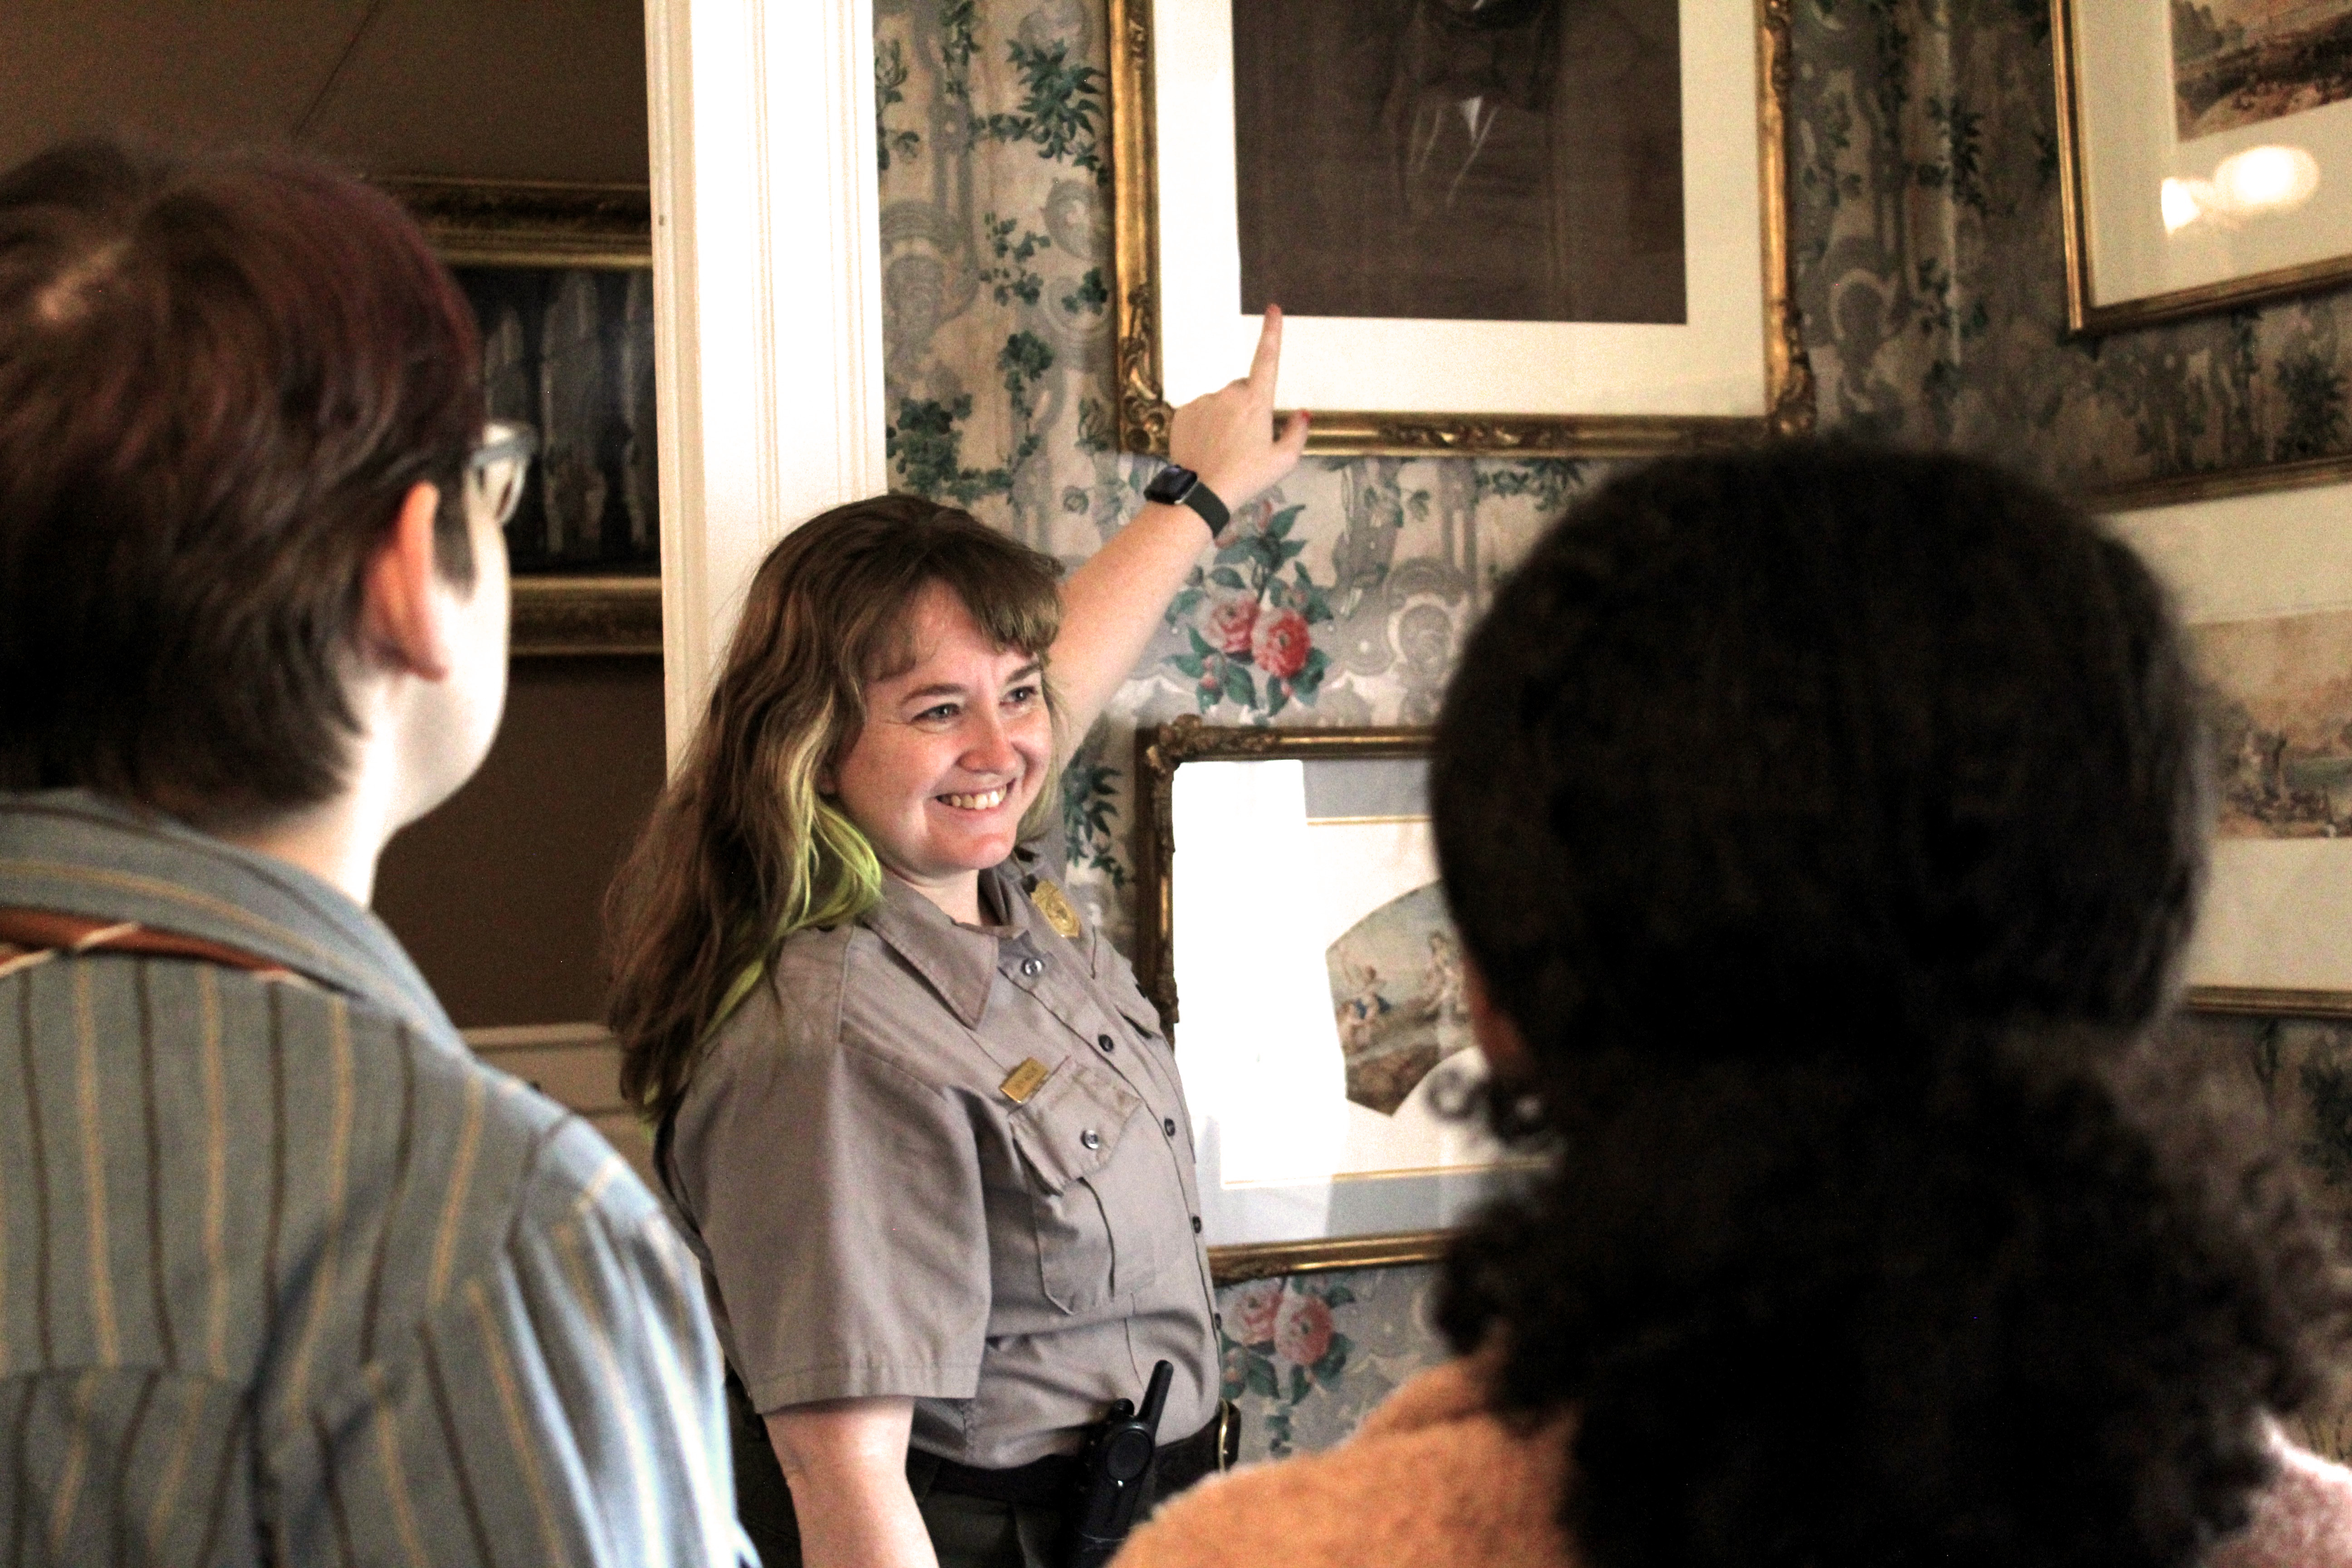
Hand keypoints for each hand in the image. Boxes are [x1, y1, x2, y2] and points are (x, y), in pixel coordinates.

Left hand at [1168, 306, 1309, 507]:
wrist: (1201, 492)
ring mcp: (1204, 401)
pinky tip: (1206, 448)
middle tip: (1246, 441)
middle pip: (1244, 389)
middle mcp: (1229, 394)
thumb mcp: (1283, 461)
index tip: (1273, 309)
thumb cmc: (1246, 478)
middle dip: (1248, 405)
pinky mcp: (1183, 411)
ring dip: (1225, 417)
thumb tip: (1303, 413)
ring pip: (1221, 402)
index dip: (1272, 332)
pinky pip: (1200, 411)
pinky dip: (1205, 424)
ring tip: (1223, 449)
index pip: (1267, 358)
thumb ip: (1297, 433)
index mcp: (1256, 401)